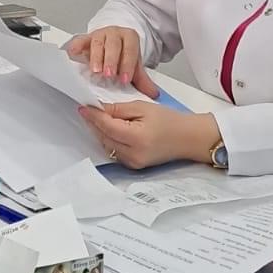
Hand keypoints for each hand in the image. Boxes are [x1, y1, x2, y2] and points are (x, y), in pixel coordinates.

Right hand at [66, 27, 159, 96]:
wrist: (114, 39)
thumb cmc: (123, 54)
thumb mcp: (134, 64)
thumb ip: (142, 80)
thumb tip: (153, 94)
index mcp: (129, 38)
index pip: (130, 50)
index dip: (128, 65)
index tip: (125, 79)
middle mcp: (114, 33)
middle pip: (113, 45)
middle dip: (111, 60)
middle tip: (109, 75)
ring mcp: (99, 34)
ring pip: (97, 43)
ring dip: (96, 57)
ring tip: (95, 71)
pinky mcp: (86, 37)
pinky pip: (80, 40)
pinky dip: (77, 46)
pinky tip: (73, 54)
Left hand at [78, 100, 219, 169]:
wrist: (188, 138)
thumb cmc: (170, 120)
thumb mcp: (143, 108)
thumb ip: (119, 109)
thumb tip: (99, 108)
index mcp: (136, 139)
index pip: (107, 126)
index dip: (93, 116)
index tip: (83, 107)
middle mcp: (133, 155)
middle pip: (104, 137)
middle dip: (95, 123)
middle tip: (89, 109)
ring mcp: (133, 163)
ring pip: (107, 145)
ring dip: (101, 132)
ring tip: (99, 117)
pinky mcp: (134, 166)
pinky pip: (114, 151)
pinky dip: (109, 139)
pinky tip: (111, 129)